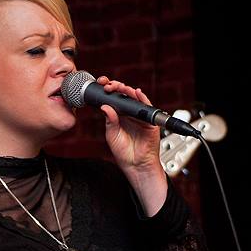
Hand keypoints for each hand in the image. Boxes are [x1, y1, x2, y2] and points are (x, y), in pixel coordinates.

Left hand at [96, 75, 167, 215]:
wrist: (135, 165)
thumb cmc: (123, 152)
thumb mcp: (112, 134)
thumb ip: (109, 120)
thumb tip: (105, 106)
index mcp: (118, 116)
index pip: (113, 98)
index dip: (108, 90)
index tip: (100, 85)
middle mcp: (129, 114)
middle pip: (123, 95)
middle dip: (116, 87)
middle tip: (108, 85)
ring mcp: (139, 116)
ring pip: (134, 98)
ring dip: (127, 90)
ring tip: (120, 87)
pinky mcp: (149, 120)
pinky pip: (147, 106)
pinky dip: (142, 98)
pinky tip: (136, 92)